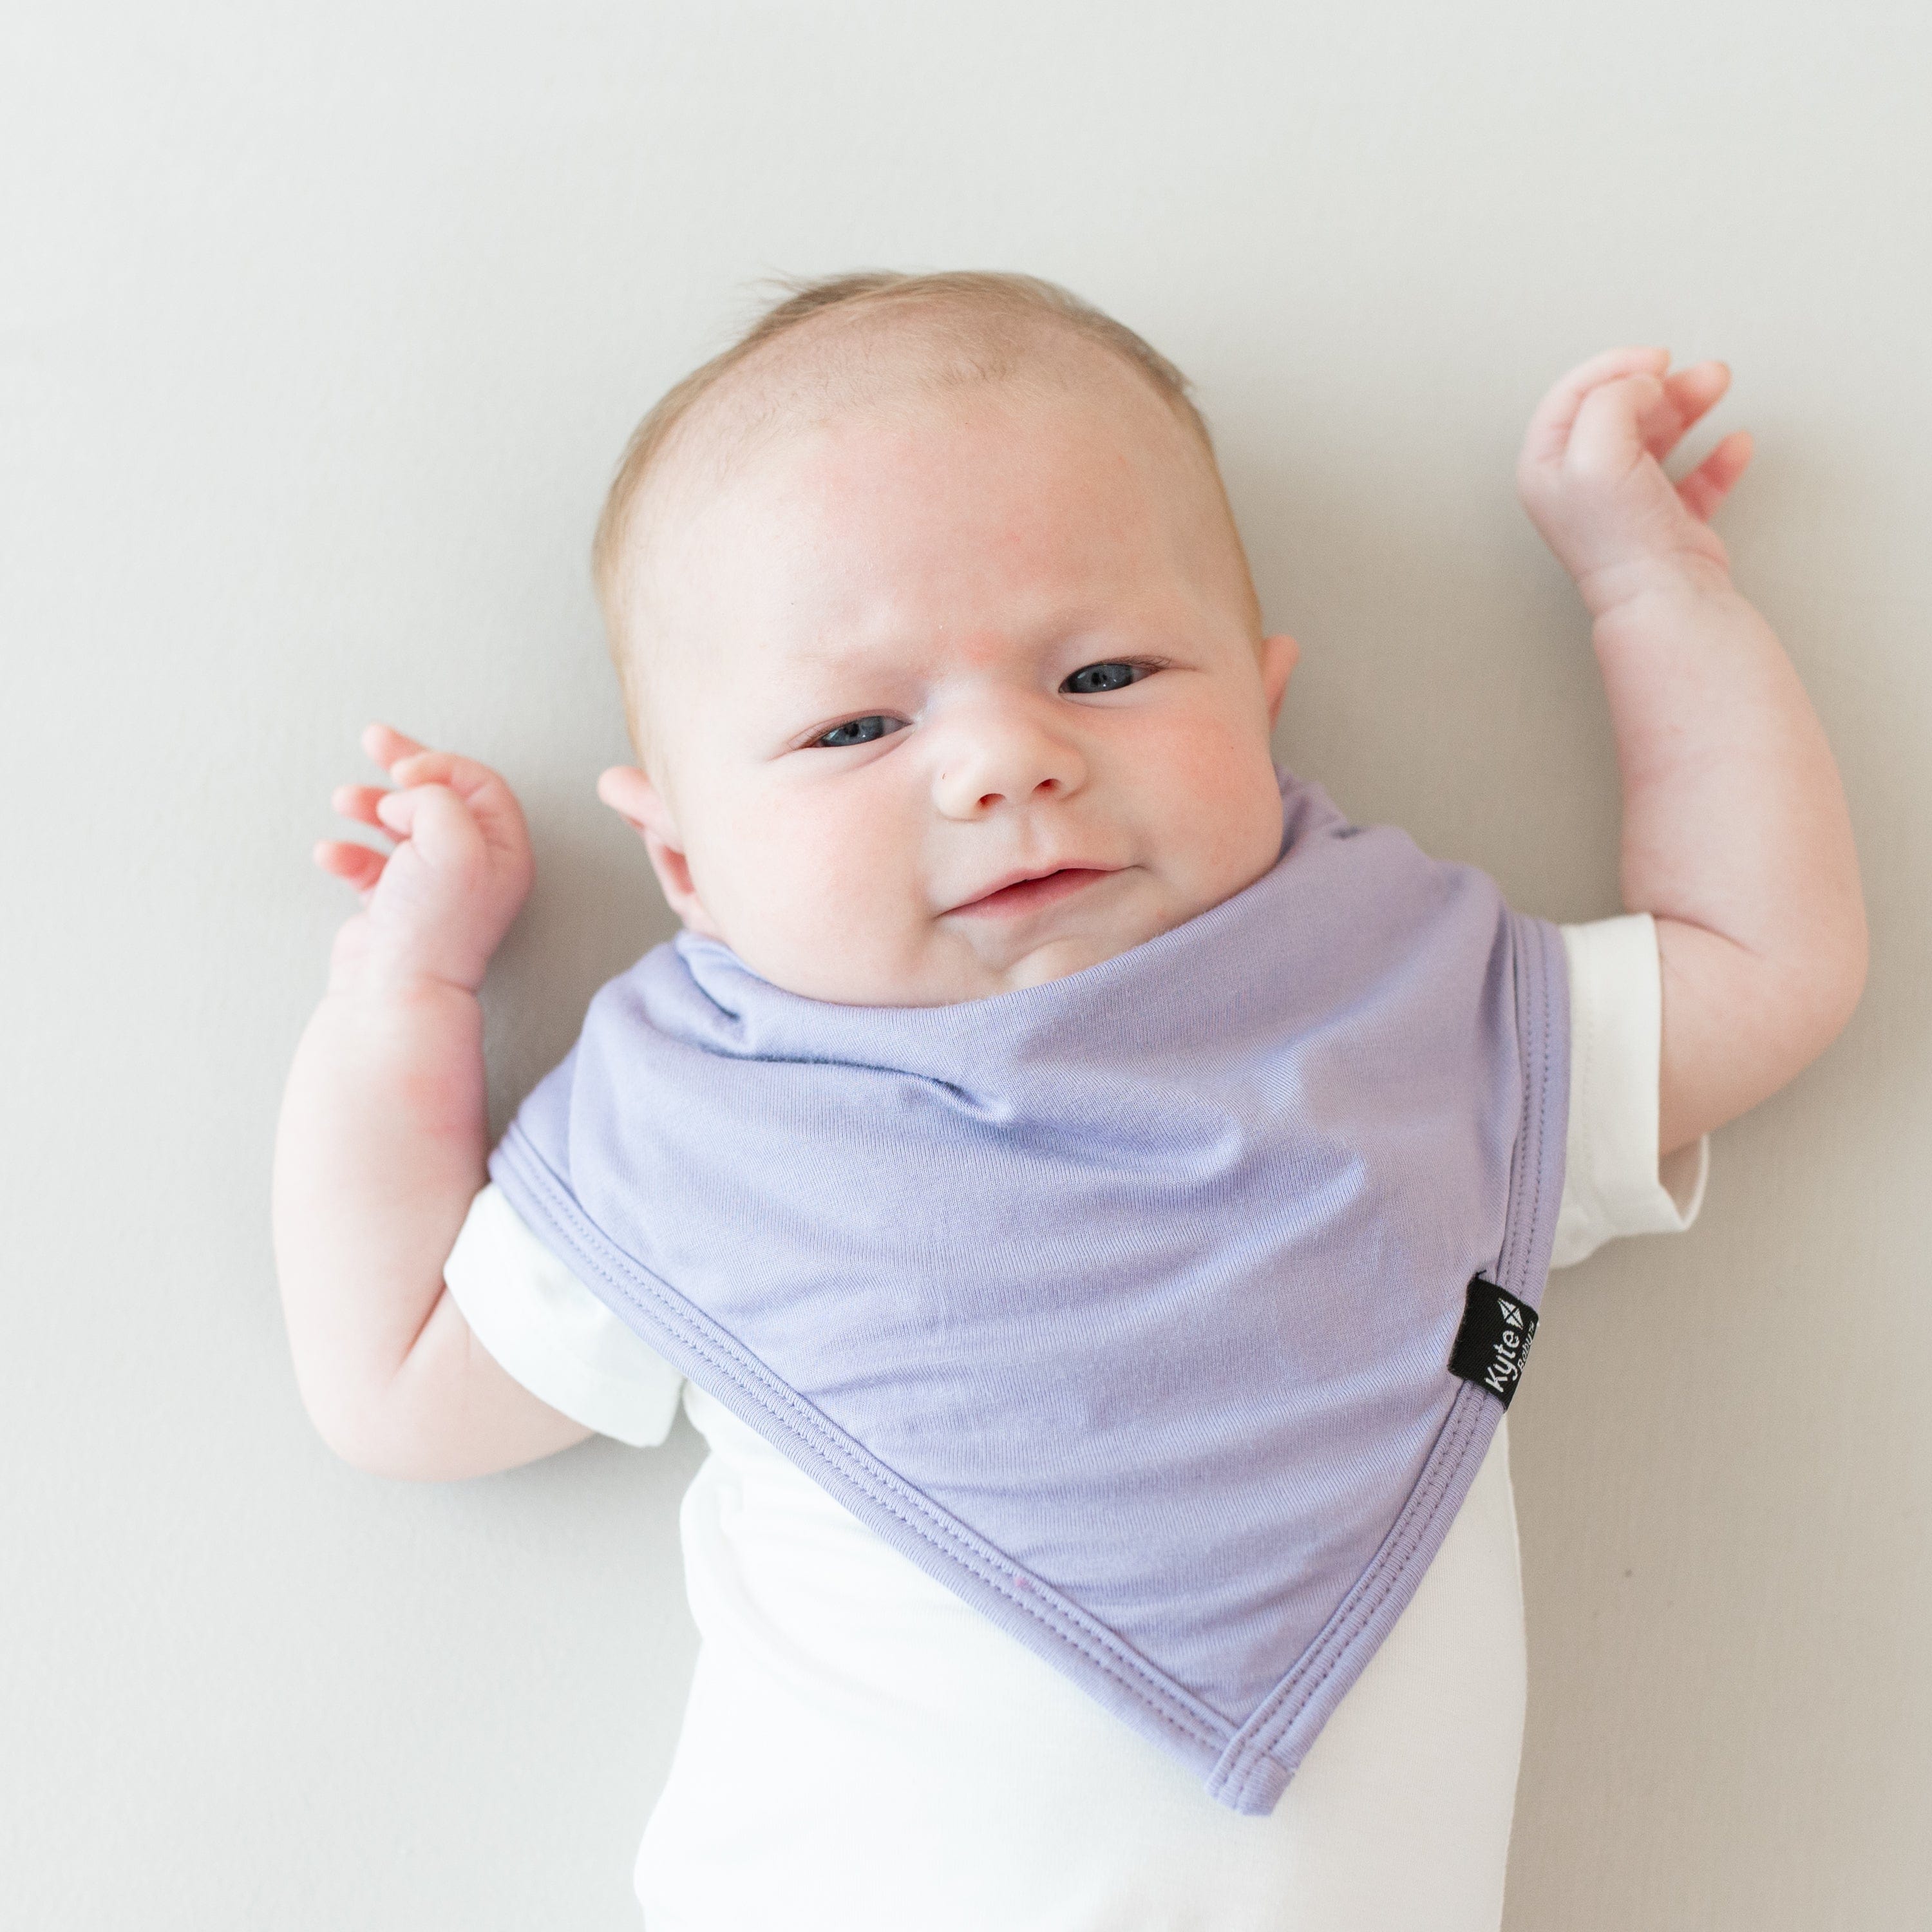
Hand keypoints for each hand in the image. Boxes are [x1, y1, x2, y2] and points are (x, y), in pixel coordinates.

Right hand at [314, 724, 534, 993]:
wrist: (396, 988)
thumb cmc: (435, 922)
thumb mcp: (452, 840)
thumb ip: (437, 796)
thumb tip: (408, 795)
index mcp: (502, 850)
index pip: (478, 784)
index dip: (439, 766)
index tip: (404, 770)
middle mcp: (472, 867)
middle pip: (440, 796)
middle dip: (403, 765)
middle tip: (374, 738)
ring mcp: (432, 886)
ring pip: (399, 826)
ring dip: (368, 805)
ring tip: (343, 799)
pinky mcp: (393, 905)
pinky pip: (368, 864)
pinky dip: (347, 854)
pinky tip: (331, 855)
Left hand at [1516, 346, 1753, 619]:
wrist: (1664, 595)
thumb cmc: (1620, 536)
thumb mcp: (1596, 449)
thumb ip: (1611, 398)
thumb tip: (1637, 383)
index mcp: (1547, 468)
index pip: (1571, 397)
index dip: (1612, 367)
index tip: (1653, 360)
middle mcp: (1581, 486)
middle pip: (1618, 411)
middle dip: (1659, 383)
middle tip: (1693, 371)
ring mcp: (1625, 504)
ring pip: (1656, 436)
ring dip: (1689, 404)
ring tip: (1718, 383)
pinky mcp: (1667, 522)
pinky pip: (1694, 478)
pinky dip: (1717, 457)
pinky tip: (1735, 443)